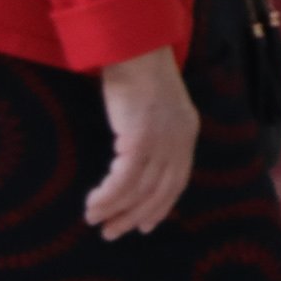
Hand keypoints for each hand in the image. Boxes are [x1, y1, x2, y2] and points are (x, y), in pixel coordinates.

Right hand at [85, 46, 198, 239]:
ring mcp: (162, 140)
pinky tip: (94, 203)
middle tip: (113, 233)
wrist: (135, 47)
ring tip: (95, 219)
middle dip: (135, 216)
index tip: (144, 225)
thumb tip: (136, 160)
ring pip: (140, 189)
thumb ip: (155, 133)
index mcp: (186, 132)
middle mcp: (179, 140)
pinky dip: (109, 195)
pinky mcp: (141, 138)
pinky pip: (124, 179)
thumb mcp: (157, 106)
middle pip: (160, 192)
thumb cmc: (139, 73)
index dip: (160, 206)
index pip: (177, 182)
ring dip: (115, 209)